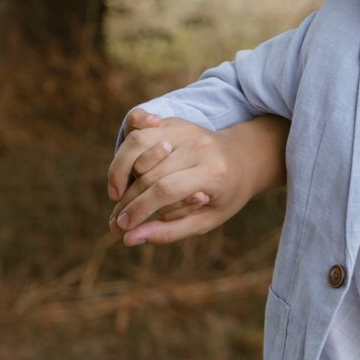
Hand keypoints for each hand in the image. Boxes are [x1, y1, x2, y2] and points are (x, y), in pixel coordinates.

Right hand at [107, 111, 244, 245]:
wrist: (244, 158)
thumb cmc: (226, 195)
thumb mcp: (207, 220)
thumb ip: (170, 231)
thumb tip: (128, 239)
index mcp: (214, 171)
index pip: (166, 190)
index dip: (139, 209)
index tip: (122, 227)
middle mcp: (199, 145)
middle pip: (149, 171)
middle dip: (127, 199)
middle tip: (115, 220)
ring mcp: (186, 129)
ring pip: (138, 144)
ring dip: (119, 171)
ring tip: (116, 195)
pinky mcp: (174, 121)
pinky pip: (139, 131)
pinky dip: (125, 150)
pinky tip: (123, 171)